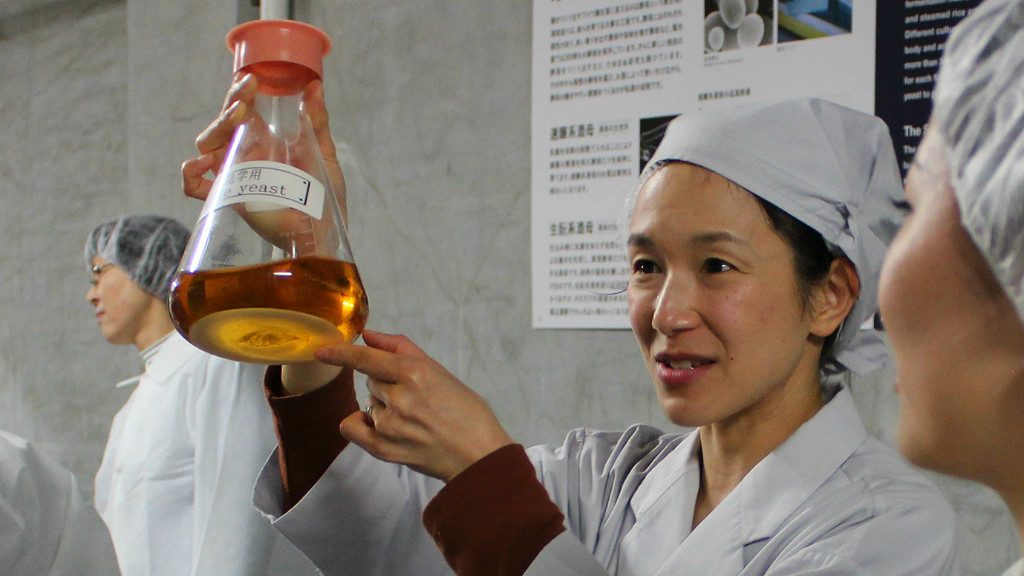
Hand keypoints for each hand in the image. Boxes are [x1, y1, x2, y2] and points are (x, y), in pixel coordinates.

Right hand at [181, 73, 348, 224]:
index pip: (242, 108)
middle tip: (245, 100)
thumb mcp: (323, 151)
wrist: (324, 229)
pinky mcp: (230, 197)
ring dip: (215, 129)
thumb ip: (317, 120)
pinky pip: (196, 186)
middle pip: (221, 124)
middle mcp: (244, 152)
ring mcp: (235, 174)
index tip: (252, 81)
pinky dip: (191, 174)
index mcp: (263, 138)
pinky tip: (202, 164)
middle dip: (228, 107)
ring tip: (235, 120)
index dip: (241, 92)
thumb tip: (315, 85)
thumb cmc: (324, 192)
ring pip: (207, 146)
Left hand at [315, 330, 514, 481]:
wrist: (479, 456)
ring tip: (412, 419)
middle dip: (387, 384)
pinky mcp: (383, 449)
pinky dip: (360, 424)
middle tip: (416, 398)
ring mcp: (389, 425)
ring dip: (383, 407)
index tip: (321, 350)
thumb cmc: (467, 411)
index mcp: (415, 373)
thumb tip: (369, 336)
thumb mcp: (440, 372)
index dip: (340, 352)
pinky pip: (352, 427)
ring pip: (369, 404)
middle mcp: (398, 397)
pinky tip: (380, 426)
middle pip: (371, 381)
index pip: (366, 358)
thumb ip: (402, 349)